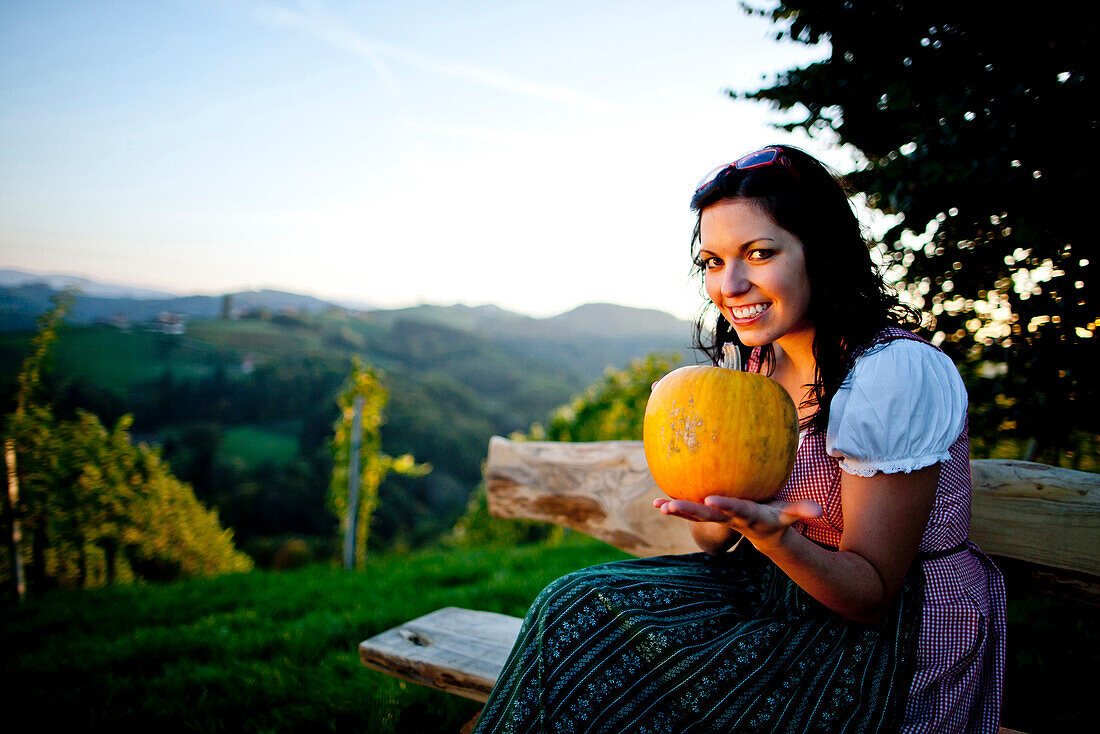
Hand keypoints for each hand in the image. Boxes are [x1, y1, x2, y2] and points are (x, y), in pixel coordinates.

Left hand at [653, 495, 822, 550]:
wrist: (763, 534)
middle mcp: (729, 518)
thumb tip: (821, 512)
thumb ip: (802, 511)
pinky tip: (655, 503)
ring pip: (695, 515)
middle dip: (689, 511)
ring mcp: (718, 518)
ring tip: (660, 506)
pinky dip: (672, 508)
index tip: (711, 499)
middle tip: (670, 506)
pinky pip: (688, 513)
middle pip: (708, 515)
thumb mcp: (789, 515)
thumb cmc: (777, 517)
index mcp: (748, 516)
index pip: (737, 509)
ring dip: (677, 511)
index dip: (725, 505)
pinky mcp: (709, 514)